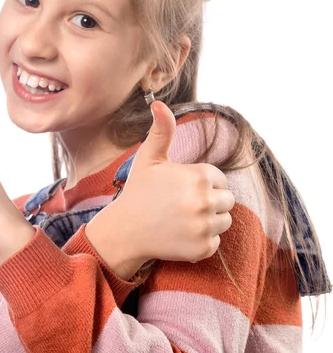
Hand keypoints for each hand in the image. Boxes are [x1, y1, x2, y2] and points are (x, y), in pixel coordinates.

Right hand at [85, 101, 235, 278]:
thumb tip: (158, 103)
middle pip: (227, 200)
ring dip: (208, 221)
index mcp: (198, 176)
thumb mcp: (149, 158)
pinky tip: (180, 235)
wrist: (124, 230)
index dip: (202, 183)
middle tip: (182, 205)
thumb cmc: (138, 192)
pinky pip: (215, 242)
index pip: (220, 179)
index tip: (181, 189)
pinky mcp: (202, 249)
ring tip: (182, 219)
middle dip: (209, 201)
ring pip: (224, 221)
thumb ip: (161, 130)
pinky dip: (201, 241)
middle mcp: (205, 201)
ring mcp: (204, 227)